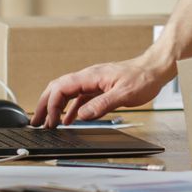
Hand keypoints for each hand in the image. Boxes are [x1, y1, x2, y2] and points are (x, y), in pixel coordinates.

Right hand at [33, 55, 172, 126]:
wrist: (155, 69)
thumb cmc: (143, 77)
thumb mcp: (123, 94)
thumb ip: (102, 105)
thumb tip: (81, 116)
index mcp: (90, 76)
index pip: (61, 88)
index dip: (52, 105)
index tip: (51, 122)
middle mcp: (88, 77)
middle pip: (58, 88)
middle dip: (45, 105)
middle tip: (36, 122)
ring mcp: (93, 82)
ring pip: (67, 93)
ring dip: (55, 107)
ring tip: (47, 123)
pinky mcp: (100, 88)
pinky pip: (79, 98)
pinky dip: (70, 108)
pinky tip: (68, 119)